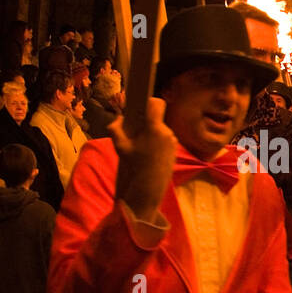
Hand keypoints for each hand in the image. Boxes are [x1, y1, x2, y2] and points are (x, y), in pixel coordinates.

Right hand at [110, 98, 177, 221]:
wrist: (147, 190)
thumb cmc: (133, 167)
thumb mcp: (120, 147)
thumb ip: (116, 129)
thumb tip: (118, 119)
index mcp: (154, 128)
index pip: (157, 103)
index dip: (149, 102)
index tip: (142, 106)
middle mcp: (167, 133)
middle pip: (157, 119)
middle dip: (147, 124)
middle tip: (135, 134)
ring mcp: (173, 143)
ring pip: (161, 131)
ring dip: (152, 135)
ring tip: (141, 148)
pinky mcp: (175, 152)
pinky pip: (165, 142)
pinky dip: (158, 145)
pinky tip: (148, 156)